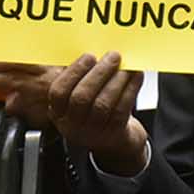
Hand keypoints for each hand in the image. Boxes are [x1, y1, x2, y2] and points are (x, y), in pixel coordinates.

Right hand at [0, 55, 149, 173]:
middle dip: (99, 73)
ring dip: (116, 80)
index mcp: (59, 112)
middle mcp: (73, 125)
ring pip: (103, 104)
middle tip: (113, 56)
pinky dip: (130, 90)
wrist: (114, 141)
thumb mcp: (80, 98)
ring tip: (125, 66)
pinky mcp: (113, 134)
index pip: (58, 93)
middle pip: (81, 98)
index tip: (89, 56)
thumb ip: (80, 78)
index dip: (74, 72)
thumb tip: (92, 51)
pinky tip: (135, 77)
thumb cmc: (95, 111)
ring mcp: (93, 132)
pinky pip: (121, 110)